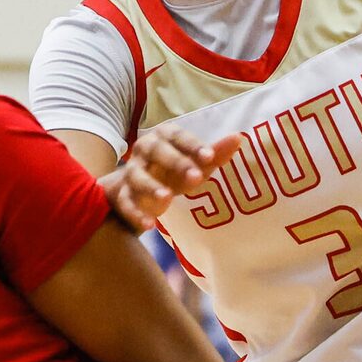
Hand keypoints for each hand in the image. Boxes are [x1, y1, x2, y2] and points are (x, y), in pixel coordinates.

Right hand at [104, 126, 244, 230]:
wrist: (134, 187)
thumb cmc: (171, 171)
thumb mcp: (193, 163)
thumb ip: (214, 154)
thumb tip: (238, 138)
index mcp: (164, 136)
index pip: (178, 136)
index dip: (193, 146)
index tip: (210, 156)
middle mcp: (144, 149)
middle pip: (157, 151)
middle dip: (176, 162)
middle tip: (196, 177)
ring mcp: (131, 172)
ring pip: (137, 176)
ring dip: (150, 186)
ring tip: (166, 198)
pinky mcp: (123, 195)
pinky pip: (126, 203)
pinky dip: (135, 214)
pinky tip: (149, 225)